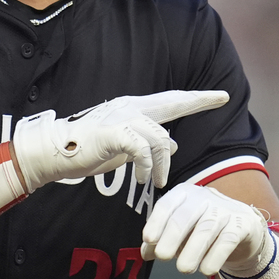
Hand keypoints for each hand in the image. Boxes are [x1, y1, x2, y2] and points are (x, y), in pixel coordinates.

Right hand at [11, 90, 227, 193]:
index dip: (196, 99)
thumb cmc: (90, 150)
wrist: (57, 153)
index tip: (220, 96)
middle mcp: (131, 107)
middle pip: (172, 101)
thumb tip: (173, 145)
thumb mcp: (127, 149)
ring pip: (160, 137)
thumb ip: (149, 145)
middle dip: (198, 99)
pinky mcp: (114, 133)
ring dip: (163, 164)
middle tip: (221, 98)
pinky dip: (147, 166)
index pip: (171, 101)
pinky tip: (144, 179)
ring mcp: (122, 118)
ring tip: (156, 182)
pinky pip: (142, 148)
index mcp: (135, 109)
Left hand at [141, 183, 278, 278]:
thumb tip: (146, 252)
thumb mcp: (180, 230)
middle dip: (172, 237)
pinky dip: (215, 257)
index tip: (148, 239)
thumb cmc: (202, 227)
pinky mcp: (242, 225)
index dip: (156, 222)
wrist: (242, 227)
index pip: (166, 205)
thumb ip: (161, 239)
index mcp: (183, 195)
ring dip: (193, 251)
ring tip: (184, 269)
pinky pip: (227, 241)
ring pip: (206, 229)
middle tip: (162, 256)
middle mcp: (203, 198)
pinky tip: (207, 270)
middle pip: (185, 216)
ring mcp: (224, 210)